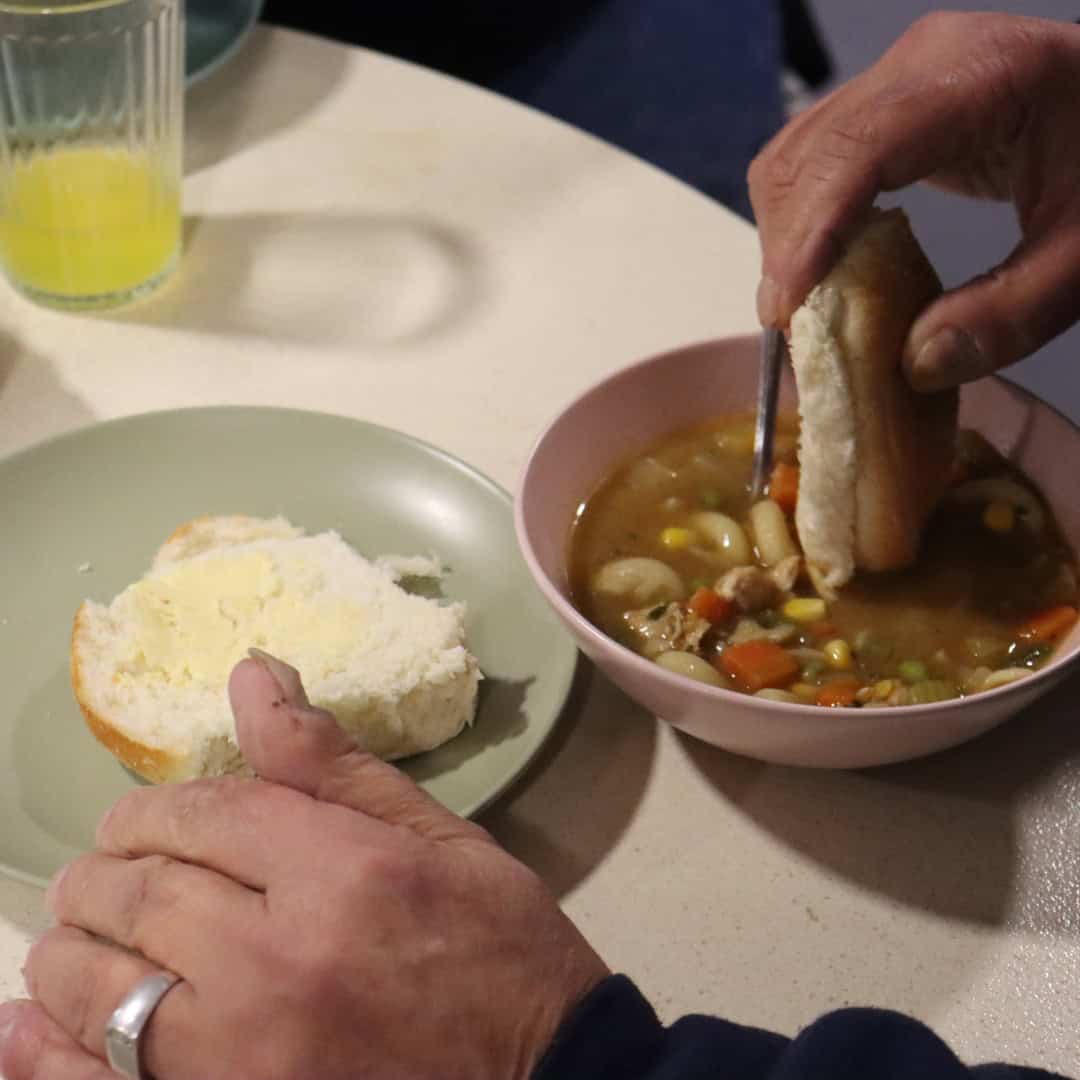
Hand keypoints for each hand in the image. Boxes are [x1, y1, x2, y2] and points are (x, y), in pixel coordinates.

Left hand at [0, 654, 607, 1079]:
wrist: (542, 1078)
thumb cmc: (498, 946)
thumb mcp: (440, 838)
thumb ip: (334, 763)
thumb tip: (254, 674)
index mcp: (340, 872)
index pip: (204, 814)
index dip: (161, 806)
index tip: (155, 816)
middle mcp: (276, 959)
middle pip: (137, 891)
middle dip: (110, 867)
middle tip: (114, 866)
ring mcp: (239, 1054)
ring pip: (97, 984)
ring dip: (73, 945)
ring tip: (85, 930)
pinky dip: (46, 1054)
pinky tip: (26, 1027)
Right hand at [748, 12, 1079, 390]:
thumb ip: (1014, 312)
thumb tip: (914, 364)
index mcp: (980, 75)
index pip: (860, 150)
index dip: (811, 232)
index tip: (786, 311)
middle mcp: (919, 64)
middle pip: (806, 156)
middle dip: (787, 249)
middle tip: (797, 329)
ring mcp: (893, 80)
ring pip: (792, 159)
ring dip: (785, 240)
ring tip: (806, 307)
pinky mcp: (881, 107)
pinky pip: (810, 163)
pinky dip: (801, 225)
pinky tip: (821, 272)